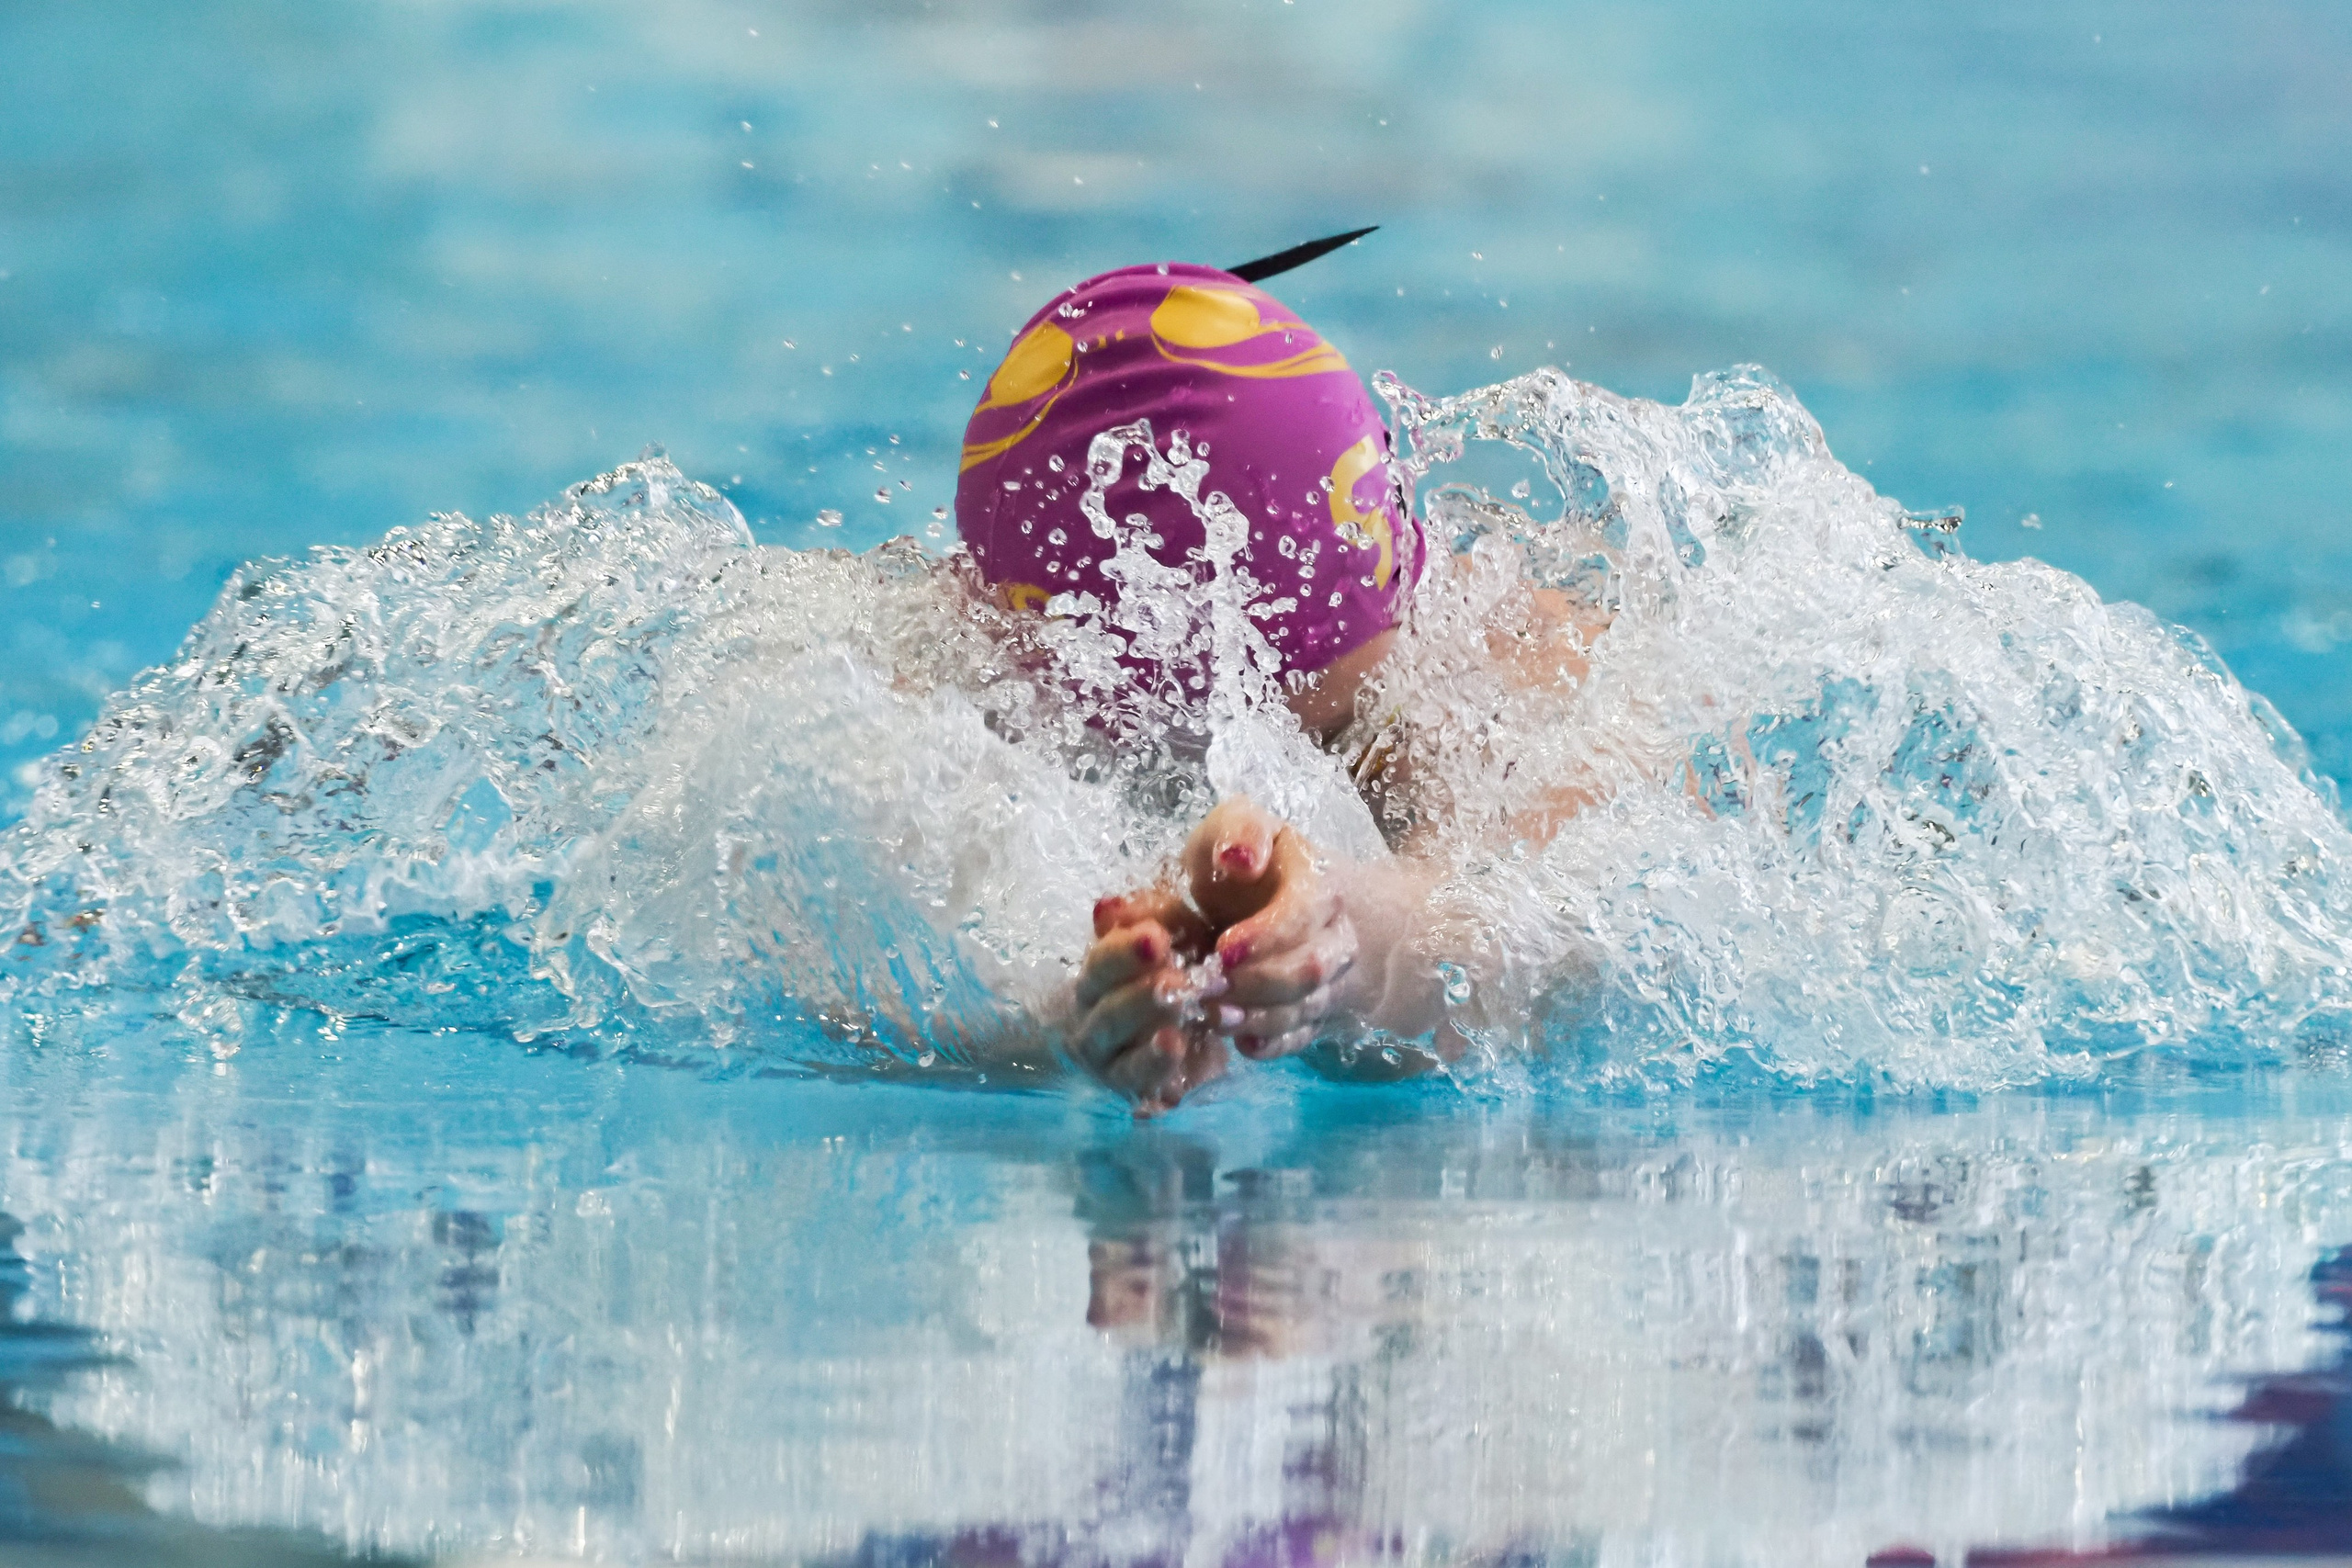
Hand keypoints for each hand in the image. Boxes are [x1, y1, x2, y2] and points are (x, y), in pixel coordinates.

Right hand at [1069, 887, 1227, 1116]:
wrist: (1196, 1027)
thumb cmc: (1178, 969)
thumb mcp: (1176, 934)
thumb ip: (1153, 915)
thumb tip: (1108, 906)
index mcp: (1100, 979)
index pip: (1102, 964)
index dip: (1126, 951)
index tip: (1159, 938)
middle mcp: (1096, 1023)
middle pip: (1109, 1013)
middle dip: (1141, 998)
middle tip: (1176, 983)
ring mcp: (1112, 1065)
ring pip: (1123, 1060)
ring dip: (1151, 1046)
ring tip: (1176, 1033)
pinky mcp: (1138, 1094)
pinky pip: (1144, 1093)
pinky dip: (1158, 1080)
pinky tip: (1175, 1077)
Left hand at [1183, 798, 1362, 1060]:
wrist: (1284, 897)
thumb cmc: (1249, 861)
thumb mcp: (1239, 826)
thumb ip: (1239, 829)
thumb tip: (1239, 859)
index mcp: (1320, 884)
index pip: (1304, 914)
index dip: (1266, 937)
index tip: (1223, 950)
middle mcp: (1336, 935)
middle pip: (1311, 969)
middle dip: (1257, 983)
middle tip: (1208, 987)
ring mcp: (1331, 978)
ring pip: (1308, 1006)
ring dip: (1260, 1017)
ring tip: (1215, 1016)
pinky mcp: (1317, 1011)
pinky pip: (1306, 1036)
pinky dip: (1275, 1044)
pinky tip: (1243, 1043)